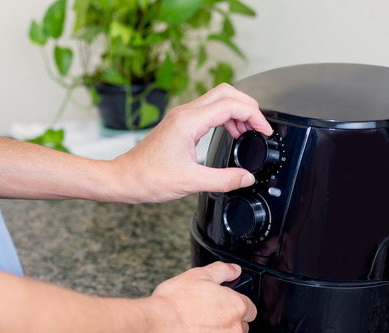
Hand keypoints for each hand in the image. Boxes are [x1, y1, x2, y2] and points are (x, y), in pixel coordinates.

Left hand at [112, 83, 272, 202]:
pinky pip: (208, 110)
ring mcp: (181, 116)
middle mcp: (185, 113)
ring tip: (246, 132)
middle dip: (248, 106)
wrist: (124, 178)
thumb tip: (246, 178)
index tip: (264, 130)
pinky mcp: (179, 123)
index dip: (253, 115)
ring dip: (236, 111)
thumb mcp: (190, 183)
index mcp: (188, 122)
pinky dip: (224, 117)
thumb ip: (223, 180)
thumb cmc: (148, 177)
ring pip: (217, 98)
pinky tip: (229, 134)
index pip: (230, 105)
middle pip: (226, 92)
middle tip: (259, 126)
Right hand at [146, 262, 256, 332]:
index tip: (228, 306)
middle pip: (243, 328)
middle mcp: (234, 329)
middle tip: (214, 320)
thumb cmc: (174, 303)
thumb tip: (234, 270)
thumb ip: (221, 271)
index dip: (238, 306)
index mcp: (235, 306)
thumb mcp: (198, 275)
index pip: (250, 308)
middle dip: (232, 324)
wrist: (157, 329)